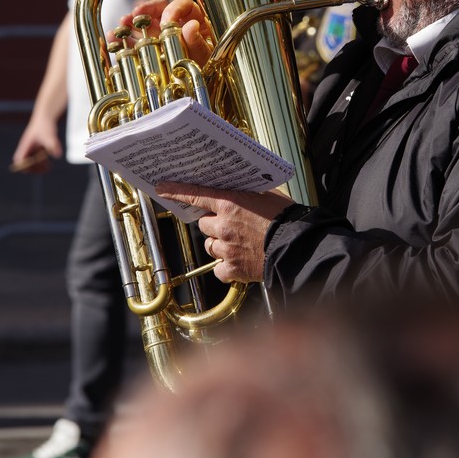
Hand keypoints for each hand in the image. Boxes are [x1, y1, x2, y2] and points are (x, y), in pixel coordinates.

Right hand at [11, 116, 61, 172]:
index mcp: (25, 145)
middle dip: (33, 168)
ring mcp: (31, 148)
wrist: (46, 116)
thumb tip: (57, 155)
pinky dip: (42, 163)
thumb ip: (53, 145)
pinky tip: (49, 165)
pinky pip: (37, 159)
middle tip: (43, 170)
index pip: (19, 159)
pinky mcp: (37, 147)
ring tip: (47, 169)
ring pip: (32, 162)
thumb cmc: (45, 125)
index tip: (33, 167)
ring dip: (38, 167)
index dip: (24, 166)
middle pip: (25, 163)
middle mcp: (27, 147)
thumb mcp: (49, 135)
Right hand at [115, 0, 213, 66]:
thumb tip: (191, 25)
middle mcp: (176, 25)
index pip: (183, 5)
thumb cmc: (207, 68)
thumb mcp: (205, 56)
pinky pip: (137, 41)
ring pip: (145, 24)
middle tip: (134, 15)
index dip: (174, 9)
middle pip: (159, 10)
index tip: (166, 20)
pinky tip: (114, 42)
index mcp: (195, 20)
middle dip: (145, 11)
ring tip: (119, 27)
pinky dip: (125, 41)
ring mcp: (163, 35)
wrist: (199, 86)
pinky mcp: (152, 48)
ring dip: (130, 24)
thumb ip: (198, 41)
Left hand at [155, 182, 293, 282]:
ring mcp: (226, 249)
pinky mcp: (233, 269)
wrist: (298, 247)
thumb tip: (235, 191)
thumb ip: (246, 194)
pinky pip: (219, 268)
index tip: (161, 188)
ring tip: (240, 243)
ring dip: (220, 243)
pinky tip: (240, 262)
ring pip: (210, 245)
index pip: (195, 194)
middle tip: (231, 224)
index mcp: (230, 203)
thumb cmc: (286, 218)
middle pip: (204, 223)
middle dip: (213, 223)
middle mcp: (223, 226)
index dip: (175, 191)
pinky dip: (227, 266)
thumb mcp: (267, 196)